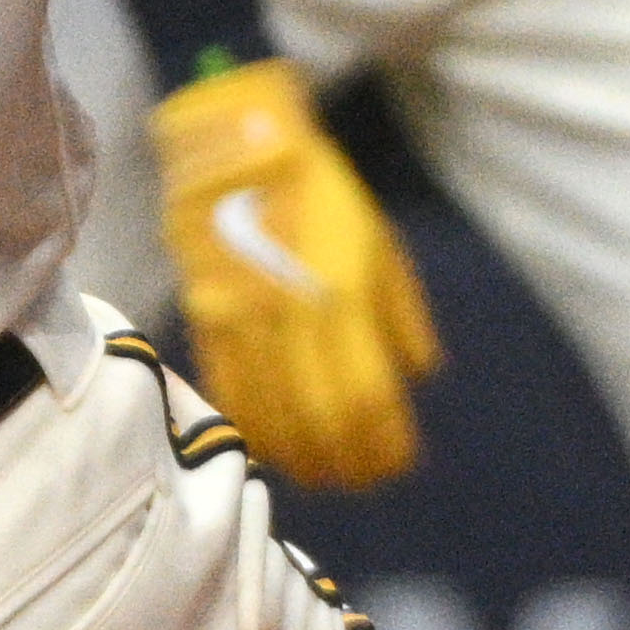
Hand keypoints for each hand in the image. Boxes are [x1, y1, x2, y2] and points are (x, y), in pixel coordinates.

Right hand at [155, 56, 438, 490]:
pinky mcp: (208, 315)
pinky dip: (250, 424)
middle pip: (321, 417)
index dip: (383, 442)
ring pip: (271, 413)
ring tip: (319, 476)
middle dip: (345, 459)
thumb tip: (422, 375)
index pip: (367, 397)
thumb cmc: (322, 192)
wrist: (241, 146)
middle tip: (359, 482)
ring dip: (298, 454)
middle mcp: (294, 318)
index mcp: (344, 298)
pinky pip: (227, 387)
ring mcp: (246, 320)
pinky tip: (268, 444)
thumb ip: (403, 315)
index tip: (396, 466)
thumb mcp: (381, 242)